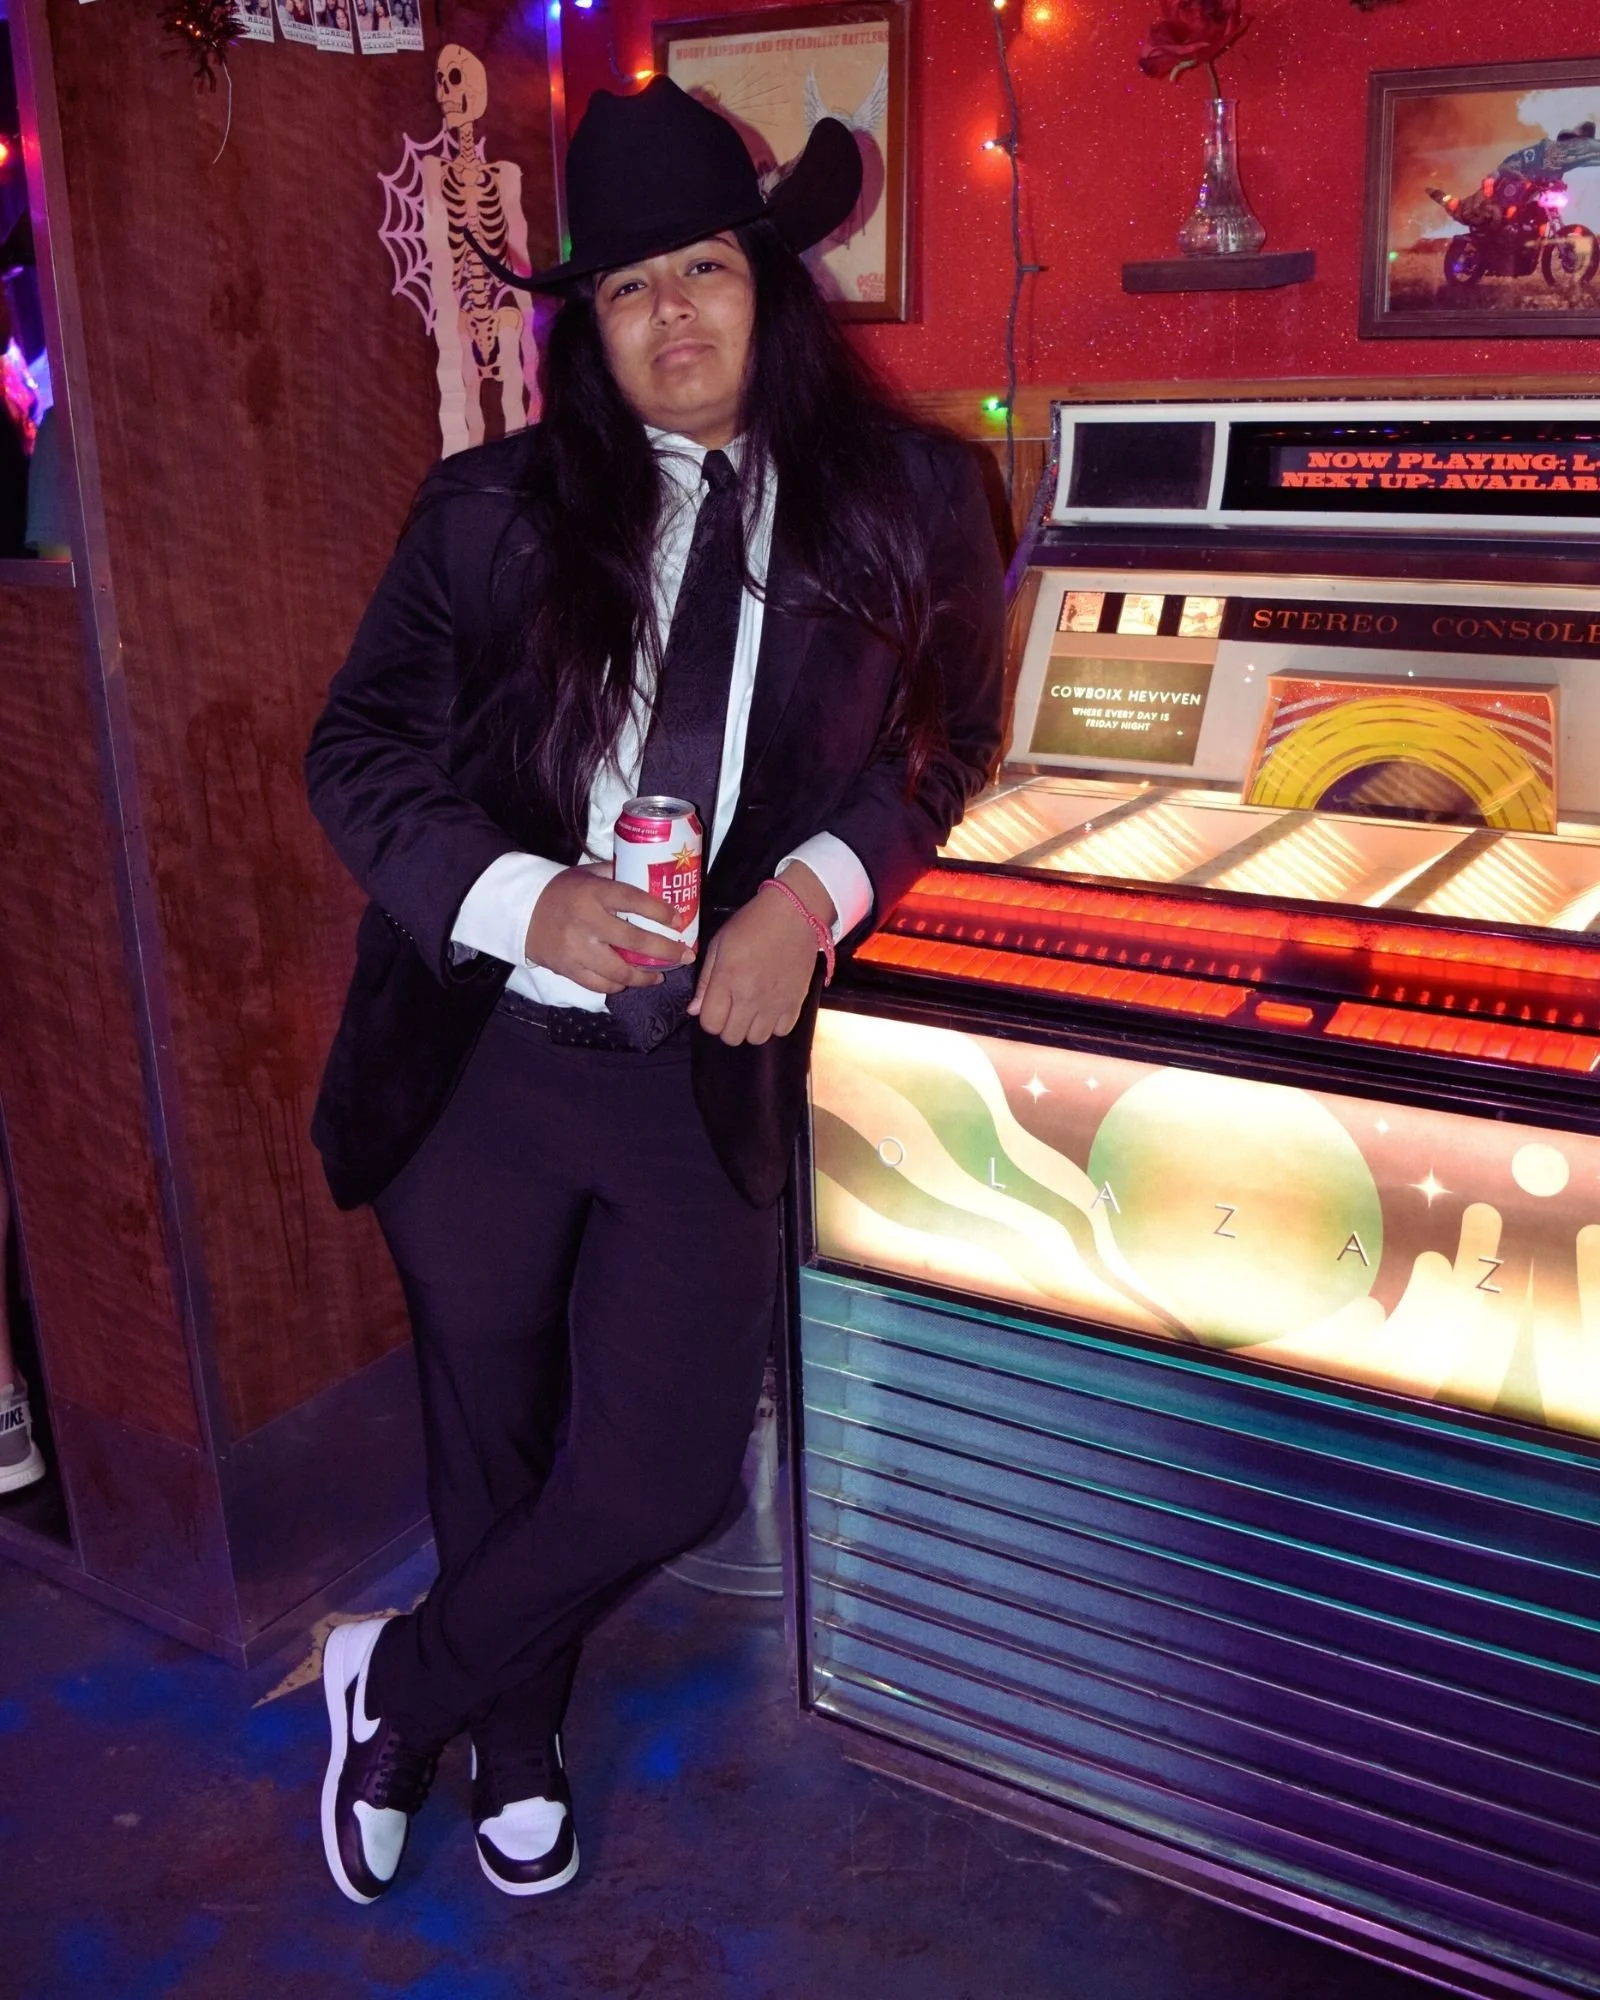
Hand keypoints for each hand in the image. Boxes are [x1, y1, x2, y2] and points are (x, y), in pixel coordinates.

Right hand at [525, 863, 694, 994]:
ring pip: (620, 971)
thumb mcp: (587, 874)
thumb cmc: (560, 891)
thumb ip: (617, 875)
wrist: (520, 912)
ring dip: (645, 976)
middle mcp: (587, 922)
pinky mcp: (569, 969)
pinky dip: (618, 985)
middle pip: (634, 941)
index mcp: (593, 893)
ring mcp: (577, 949)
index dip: (660, 912)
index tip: (679, 920)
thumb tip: (652, 877)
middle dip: (666, 951)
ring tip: (660, 975)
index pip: (634, 901)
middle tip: (685, 955)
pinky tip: (630, 981)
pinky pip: (600, 984)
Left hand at [688, 862, 835, 1045]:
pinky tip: (771, 1009)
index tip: (714, 1005)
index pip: (710, 1023)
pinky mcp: (796, 1002)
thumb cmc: (753, 923)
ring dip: (750, 1028)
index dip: (709, 1018)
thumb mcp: (719, 944)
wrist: (794, 914)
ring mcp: (774, 1002)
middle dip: (727, 1025)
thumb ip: (705, 980)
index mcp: (727, 979)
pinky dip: (774, 1025)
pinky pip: (781, 1031)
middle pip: (731, 1037)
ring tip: (752, 1009)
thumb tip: (695, 1010)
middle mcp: (750, 996)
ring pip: (756, 1039)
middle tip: (732, 1007)